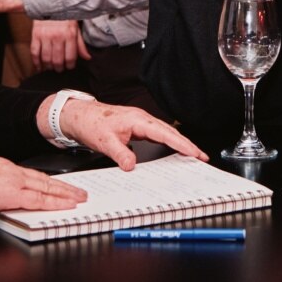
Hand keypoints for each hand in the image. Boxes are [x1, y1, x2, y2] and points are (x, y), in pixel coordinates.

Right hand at [0, 157, 87, 222]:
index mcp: (4, 167)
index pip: (32, 174)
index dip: (48, 180)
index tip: (58, 184)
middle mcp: (13, 171)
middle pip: (45, 179)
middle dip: (64, 186)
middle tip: (79, 191)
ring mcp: (16, 182)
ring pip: (47, 188)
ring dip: (66, 194)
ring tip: (79, 198)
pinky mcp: (15, 194)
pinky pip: (41, 200)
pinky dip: (56, 202)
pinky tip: (66, 205)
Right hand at [31, 19, 89, 72]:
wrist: (51, 3)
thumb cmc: (65, 16)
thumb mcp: (76, 29)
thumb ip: (80, 45)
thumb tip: (87, 57)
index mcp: (69, 35)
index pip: (70, 57)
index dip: (70, 65)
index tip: (69, 67)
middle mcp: (57, 36)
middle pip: (57, 60)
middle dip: (59, 68)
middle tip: (59, 69)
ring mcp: (45, 36)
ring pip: (46, 58)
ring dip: (48, 66)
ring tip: (51, 67)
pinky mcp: (36, 35)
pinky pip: (34, 52)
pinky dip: (36, 62)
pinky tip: (39, 66)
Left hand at [48, 99, 208, 169]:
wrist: (79, 115)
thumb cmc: (91, 123)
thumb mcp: (104, 141)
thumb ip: (120, 154)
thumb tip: (131, 166)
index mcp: (138, 120)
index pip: (165, 133)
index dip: (181, 144)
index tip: (194, 152)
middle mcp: (142, 119)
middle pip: (170, 131)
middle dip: (187, 144)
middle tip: (201, 156)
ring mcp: (141, 122)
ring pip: (166, 132)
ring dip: (180, 143)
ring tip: (193, 155)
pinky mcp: (138, 126)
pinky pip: (158, 134)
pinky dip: (169, 141)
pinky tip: (174, 149)